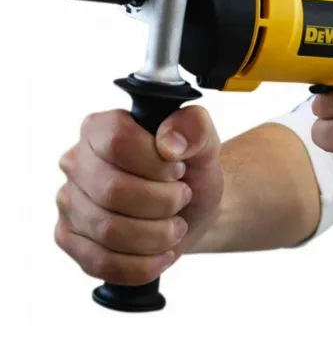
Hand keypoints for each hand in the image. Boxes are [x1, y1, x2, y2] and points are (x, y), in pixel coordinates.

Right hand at [55, 106, 223, 285]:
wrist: (189, 208)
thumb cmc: (191, 171)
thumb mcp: (204, 142)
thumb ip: (194, 127)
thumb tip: (170, 143)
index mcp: (101, 128)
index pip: (117, 141)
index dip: (156, 163)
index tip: (178, 172)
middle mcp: (77, 162)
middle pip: (113, 190)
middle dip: (162, 203)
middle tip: (182, 199)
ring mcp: (69, 202)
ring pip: (108, 230)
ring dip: (156, 235)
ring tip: (175, 226)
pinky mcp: (70, 238)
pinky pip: (100, 262)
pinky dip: (142, 265)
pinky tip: (161, 253)